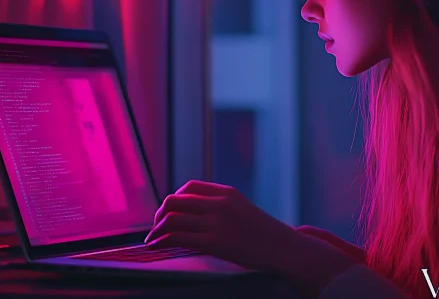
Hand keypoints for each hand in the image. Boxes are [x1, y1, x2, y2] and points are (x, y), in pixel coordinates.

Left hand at [144, 180, 356, 296]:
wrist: (285, 250)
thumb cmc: (264, 235)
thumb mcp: (243, 210)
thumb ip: (221, 206)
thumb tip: (194, 214)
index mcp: (227, 193)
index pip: (189, 187)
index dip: (174, 200)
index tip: (169, 213)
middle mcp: (220, 203)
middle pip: (175, 200)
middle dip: (160, 215)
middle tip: (157, 228)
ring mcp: (218, 222)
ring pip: (172, 218)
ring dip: (156, 230)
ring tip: (152, 240)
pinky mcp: (216, 242)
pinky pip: (178, 237)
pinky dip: (161, 241)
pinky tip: (156, 247)